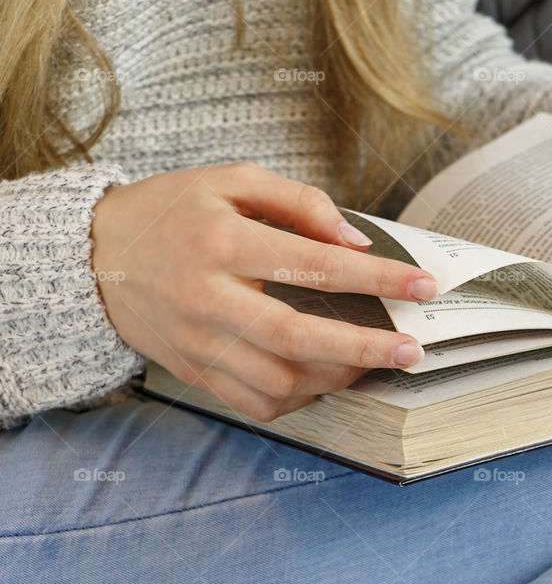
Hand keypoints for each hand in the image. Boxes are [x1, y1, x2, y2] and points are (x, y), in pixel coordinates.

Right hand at [92, 162, 438, 420]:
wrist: (96, 256)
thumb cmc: (174, 210)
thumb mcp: (231, 180)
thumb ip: (299, 203)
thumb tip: (356, 243)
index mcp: (222, 243)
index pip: (315, 266)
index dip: (377, 279)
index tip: (423, 287)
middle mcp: (209, 299)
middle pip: (299, 337)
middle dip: (365, 347)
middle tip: (413, 350)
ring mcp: (198, 343)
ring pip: (280, 378)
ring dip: (338, 376)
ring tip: (373, 361)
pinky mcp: (193, 371)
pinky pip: (255, 402)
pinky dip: (299, 398)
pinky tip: (324, 378)